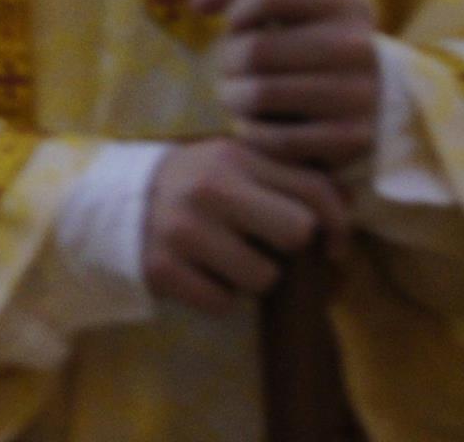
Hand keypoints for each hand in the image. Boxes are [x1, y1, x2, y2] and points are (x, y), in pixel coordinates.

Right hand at [143, 138, 350, 314]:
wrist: (115, 201)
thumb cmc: (194, 183)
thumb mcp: (237, 165)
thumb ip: (289, 176)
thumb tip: (348, 201)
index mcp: (235, 158)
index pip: (314, 191)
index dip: (338, 225)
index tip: (332, 245)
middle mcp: (210, 189)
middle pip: (297, 234)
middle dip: (290, 249)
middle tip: (267, 246)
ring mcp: (184, 230)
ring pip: (263, 278)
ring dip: (253, 278)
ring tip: (230, 260)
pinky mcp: (164, 269)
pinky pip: (222, 304)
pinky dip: (218, 296)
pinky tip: (203, 274)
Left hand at [198, 0, 379, 169]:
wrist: (366, 102)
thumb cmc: (307, 45)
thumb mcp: (286, 8)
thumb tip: (199, 5)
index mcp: (345, 4)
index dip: (240, 10)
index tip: (240, 27)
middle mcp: (359, 46)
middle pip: (255, 49)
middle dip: (229, 61)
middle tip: (231, 70)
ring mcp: (361, 94)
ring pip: (260, 94)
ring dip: (234, 98)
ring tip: (237, 96)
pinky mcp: (353, 137)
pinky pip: (278, 139)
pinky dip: (254, 133)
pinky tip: (254, 124)